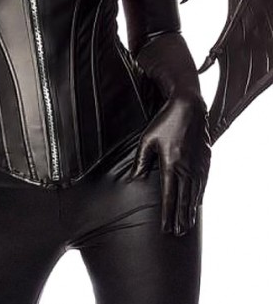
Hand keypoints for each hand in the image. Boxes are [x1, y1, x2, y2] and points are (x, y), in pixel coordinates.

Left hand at [127, 94, 210, 235]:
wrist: (189, 107)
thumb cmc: (165, 122)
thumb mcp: (147, 139)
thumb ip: (140, 161)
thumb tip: (134, 179)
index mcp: (170, 165)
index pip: (168, 197)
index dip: (166, 215)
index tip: (165, 229)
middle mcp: (186, 168)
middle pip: (184, 200)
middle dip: (180, 219)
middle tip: (178, 233)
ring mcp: (198, 165)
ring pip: (195, 194)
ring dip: (190, 211)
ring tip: (187, 225)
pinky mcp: (205, 160)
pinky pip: (203, 183)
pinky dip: (200, 196)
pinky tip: (197, 203)